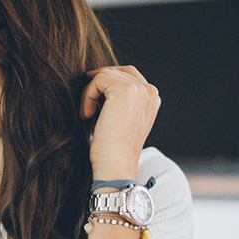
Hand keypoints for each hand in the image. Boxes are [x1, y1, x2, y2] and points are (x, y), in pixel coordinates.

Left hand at [80, 65, 160, 179]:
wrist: (116, 167)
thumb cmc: (113, 150)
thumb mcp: (120, 120)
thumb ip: (118, 102)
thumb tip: (95, 83)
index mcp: (152, 99)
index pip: (128, 76)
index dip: (106, 84)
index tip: (92, 101)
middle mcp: (150, 91)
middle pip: (116, 71)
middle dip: (97, 84)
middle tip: (87, 104)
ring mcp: (140, 89)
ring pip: (105, 74)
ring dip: (90, 92)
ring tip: (87, 114)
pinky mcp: (125, 90)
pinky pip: (98, 80)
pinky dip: (87, 96)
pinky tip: (87, 115)